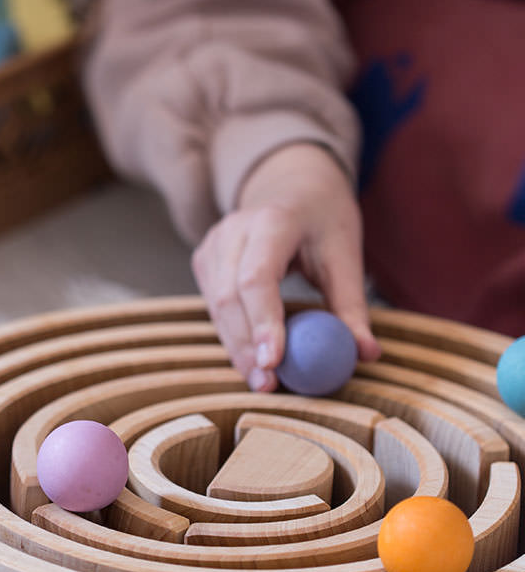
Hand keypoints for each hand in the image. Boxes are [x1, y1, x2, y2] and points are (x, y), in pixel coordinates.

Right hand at [191, 142, 380, 390]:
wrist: (291, 186)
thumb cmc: (323, 221)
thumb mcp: (346, 254)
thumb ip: (353, 305)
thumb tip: (366, 354)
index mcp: (272, 221)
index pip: (257, 277)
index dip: (262, 322)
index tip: (273, 362)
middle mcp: (233, 230)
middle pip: (229, 298)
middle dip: (246, 347)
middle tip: (269, 385)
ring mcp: (213, 244)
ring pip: (216, 308)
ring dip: (237, 348)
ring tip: (264, 382)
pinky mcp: (205, 261)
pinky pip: (214, 307)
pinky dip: (232, 335)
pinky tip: (252, 358)